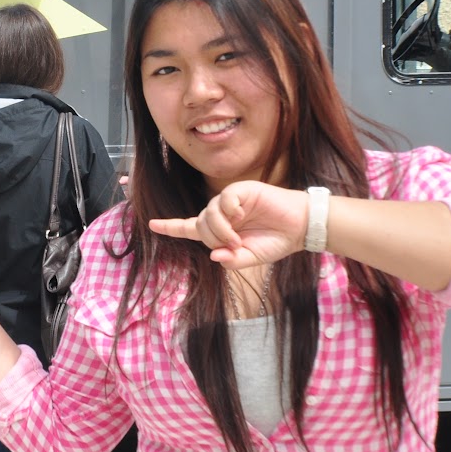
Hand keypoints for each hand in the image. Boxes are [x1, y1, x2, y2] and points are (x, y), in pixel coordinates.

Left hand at [149, 181, 308, 268]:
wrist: (299, 227)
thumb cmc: (275, 241)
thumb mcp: (251, 258)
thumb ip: (232, 260)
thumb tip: (213, 256)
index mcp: (220, 230)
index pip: (189, 228)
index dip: (170, 226)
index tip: (151, 224)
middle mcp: (221, 214)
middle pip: (199, 224)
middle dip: (211, 239)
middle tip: (234, 247)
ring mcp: (231, 201)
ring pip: (209, 213)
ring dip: (220, 230)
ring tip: (238, 239)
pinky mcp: (242, 190)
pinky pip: (224, 199)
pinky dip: (228, 210)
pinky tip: (241, 215)